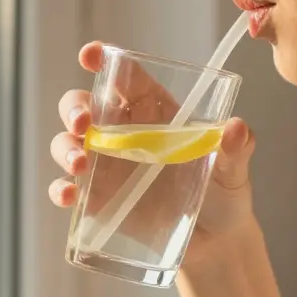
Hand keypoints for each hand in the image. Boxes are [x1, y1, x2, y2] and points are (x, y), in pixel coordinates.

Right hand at [48, 42, 257, 264]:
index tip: (90, 56)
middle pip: (84, 106)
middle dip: (74, 109)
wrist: (215, 240)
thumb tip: (235, 128)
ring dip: (65, 149)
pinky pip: (68, 189)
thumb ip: (236, 147)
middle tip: (82, 124)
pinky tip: (68, 196)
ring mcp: (105, 166)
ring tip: (80, 165)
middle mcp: (122, 133)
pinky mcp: (97, 199)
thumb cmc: (224, 192)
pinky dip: (61, 190)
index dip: (103, 61)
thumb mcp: (234, 168)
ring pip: (68, 144)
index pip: (124, 77)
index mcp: (153, 111)